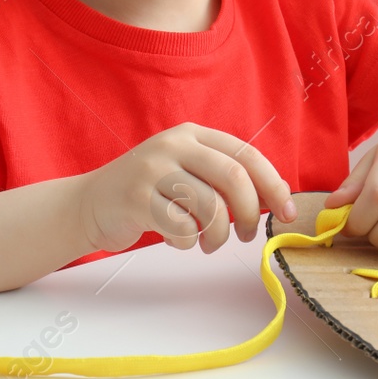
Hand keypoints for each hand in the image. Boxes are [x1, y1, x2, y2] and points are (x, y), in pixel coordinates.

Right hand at [79, 123, 296, 254]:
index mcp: (193, 135)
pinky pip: (182, 228)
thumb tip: (277, 197)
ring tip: (208, 243)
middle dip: (251, 214)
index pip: (246, 155)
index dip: (273, 185)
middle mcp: (174, 145)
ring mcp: (152, 170)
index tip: (288, 212)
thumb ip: (224, 177)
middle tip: (248, 235)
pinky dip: (187, 243)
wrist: (89, 204)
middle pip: (234, 178)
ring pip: (210, 207)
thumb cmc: (150, 193)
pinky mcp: (136, 198)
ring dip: (218, 236)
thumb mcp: (186, 170)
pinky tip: (176, 239)